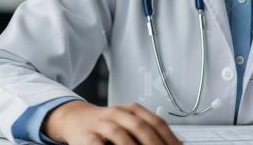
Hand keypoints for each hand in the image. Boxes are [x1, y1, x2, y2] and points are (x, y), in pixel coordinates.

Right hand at [45, 100, 181, 144]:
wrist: (75, 118)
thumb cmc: (106, 125)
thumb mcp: (129, 124)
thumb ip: (150, 133)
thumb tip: (177, 143)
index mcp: (133, 110)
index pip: (156, 122)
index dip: (169, 137)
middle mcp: (118, 113)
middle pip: (141, 127)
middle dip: (155, 143)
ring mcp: (102, 123)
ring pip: (120, 134)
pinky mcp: (86, 136)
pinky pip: (98, 144)